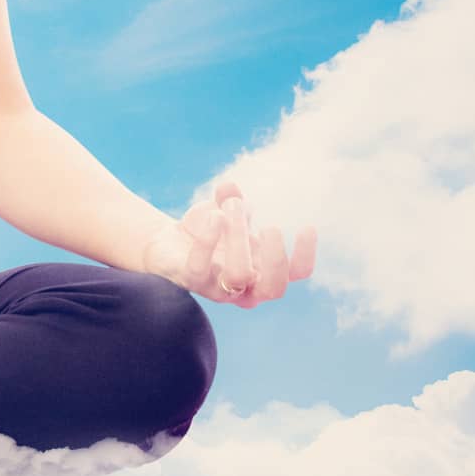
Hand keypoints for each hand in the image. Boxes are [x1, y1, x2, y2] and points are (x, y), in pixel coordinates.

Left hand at [140, 178, 317, 308]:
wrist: (166, 244)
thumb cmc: (206, 230)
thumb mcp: (222, 211)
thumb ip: (231, 200)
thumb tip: (230, 187)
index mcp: (264, 270)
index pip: (296, 274)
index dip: (306, 255)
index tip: (307, 226)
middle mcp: (246, 287)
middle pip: (274, 288)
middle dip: (275, 258)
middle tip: (271, 227)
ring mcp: (218, 288)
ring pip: (238, 276)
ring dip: (239, 240)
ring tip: (232, 209)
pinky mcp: (191, 281)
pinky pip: (200, 267)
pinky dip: (207, 241)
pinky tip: (213, 216)